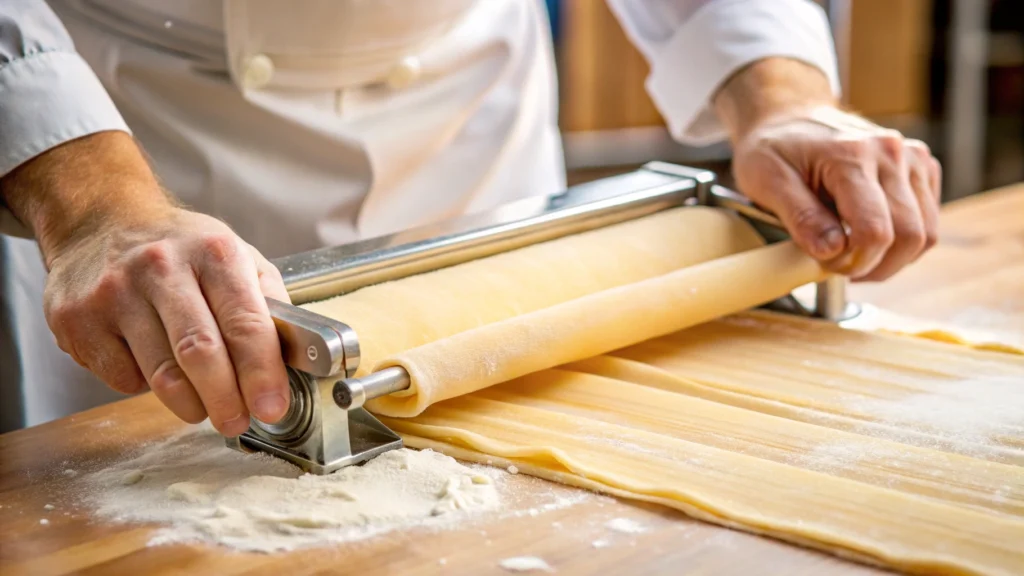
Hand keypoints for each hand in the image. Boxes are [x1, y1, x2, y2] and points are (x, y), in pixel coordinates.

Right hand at [1, 132, 289, 435]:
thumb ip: (270, 304)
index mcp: (213, 251)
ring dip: (191, 404)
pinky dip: (146, 386)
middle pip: (200, 353)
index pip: (245, 322)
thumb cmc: (183, 249)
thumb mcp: (237, 257)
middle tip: (238, 422)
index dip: (263, 373)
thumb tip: (299, 360)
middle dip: (226, 400)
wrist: (102, 221)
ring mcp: (114, 292)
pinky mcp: (77, 319)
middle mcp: (162, 266)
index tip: (273, 407)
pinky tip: (154, 366)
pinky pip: (123, 378)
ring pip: (160, 374)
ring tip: (204, 407)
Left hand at [716, 59, 941, 280]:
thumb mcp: (768, 181)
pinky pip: (929, 220)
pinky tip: (871, 238)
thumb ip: (800, 217)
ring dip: (894, 258)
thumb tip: (830, 251)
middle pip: (910, 235)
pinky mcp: (922, 167)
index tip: (828, 264)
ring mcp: (913, 158)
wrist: (791, 116)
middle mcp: (892, 153)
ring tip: (856, 257)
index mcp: (852, 156)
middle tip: (842, 267)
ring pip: (926, 232)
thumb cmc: (774, 148)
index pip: (874, 229)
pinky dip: (905, 242)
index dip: (854, 261)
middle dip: (876, 265)